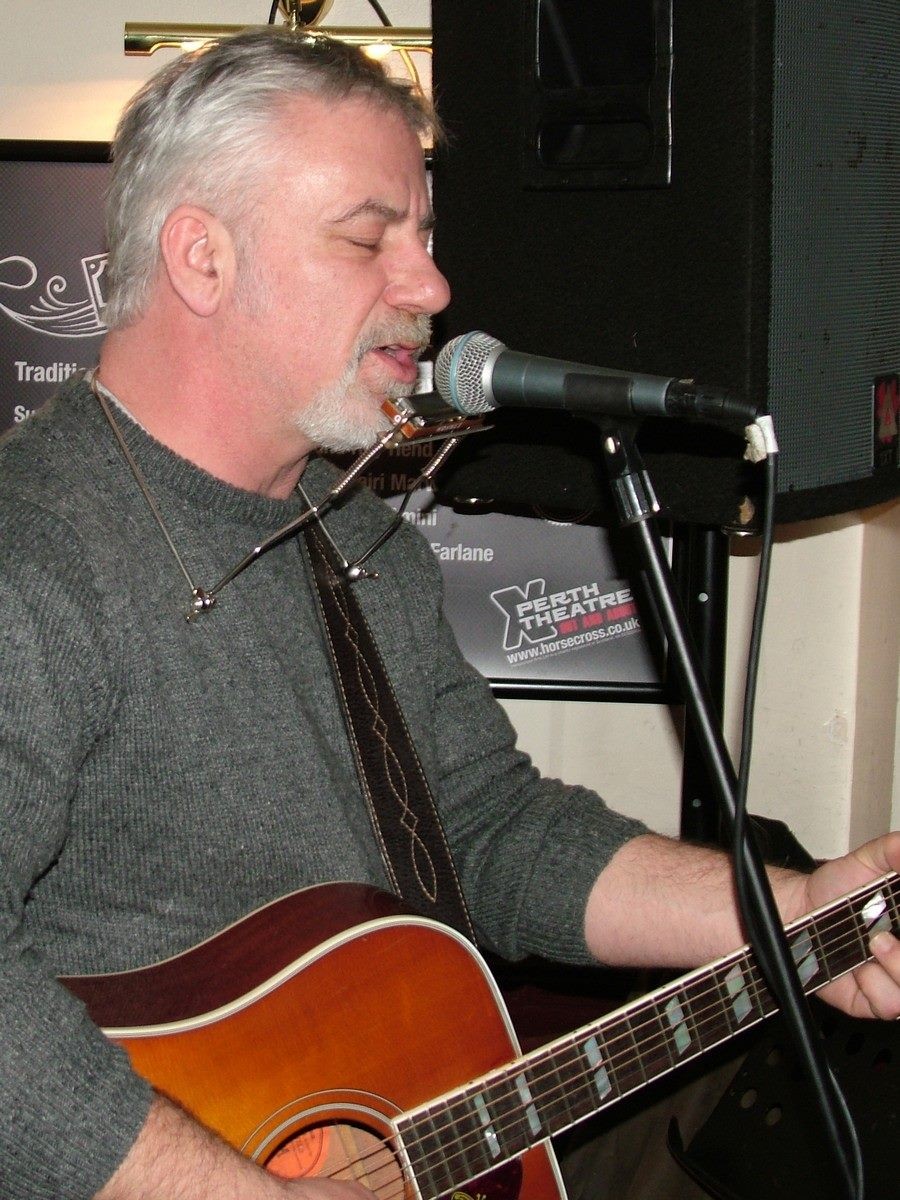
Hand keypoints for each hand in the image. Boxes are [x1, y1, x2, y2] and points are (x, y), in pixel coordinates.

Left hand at [794, 831, 899, 1020]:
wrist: (800, 910)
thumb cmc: (839, 887)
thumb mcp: (871, 859)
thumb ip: (895, 851)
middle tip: (886, 934)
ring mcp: (898, 979)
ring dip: (899, 967)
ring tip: (874, 943)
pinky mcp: (875, 1001)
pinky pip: (890, 1005)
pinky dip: (875, 986)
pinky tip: (860, 967)